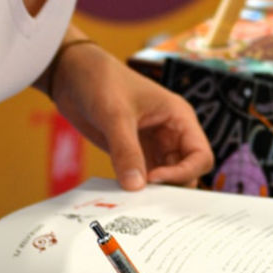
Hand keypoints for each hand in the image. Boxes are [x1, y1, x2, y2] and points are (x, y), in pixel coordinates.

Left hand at [48, 42, 213, 188]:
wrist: (71, 73)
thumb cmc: (101, 80)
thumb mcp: (115, 115)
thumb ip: (126, 151)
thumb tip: (136, 187)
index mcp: (179, 117)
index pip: (200, 156)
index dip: (184, 172)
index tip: (153, 179)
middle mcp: (171, 133)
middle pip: (187, 172)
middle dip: (170, 186)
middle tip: (144, 196)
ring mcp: (153, 144)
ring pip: (166, 178)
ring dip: (153, 191)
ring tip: (132, 199)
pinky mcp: (133, 152)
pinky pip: (143, 177)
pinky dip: (137, 187)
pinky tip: (121, 193)